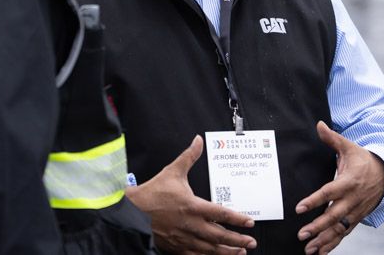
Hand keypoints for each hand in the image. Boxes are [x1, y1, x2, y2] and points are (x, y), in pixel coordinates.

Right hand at [125, 135, 256, 253]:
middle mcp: (191, 225)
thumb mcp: (172, 172)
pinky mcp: (176, 247)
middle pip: (220, 235)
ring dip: (227, 251)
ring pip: (210, 248)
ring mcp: (184, 238)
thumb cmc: (152, 193)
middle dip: (238, 240)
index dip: (238, 219)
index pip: (221, 214)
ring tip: (240, 252)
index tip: (250, 222)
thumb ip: (189, 157)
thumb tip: (198, 141)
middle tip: (251, 242)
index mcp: (193, 206)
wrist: (132, 211)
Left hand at [295, 122, 383, 253]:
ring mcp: (356, 211)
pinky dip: (333, 244)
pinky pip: (345, 234)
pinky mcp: (357, 218)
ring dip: (324, 240)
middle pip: (334, 216)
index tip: (299, 208)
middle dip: (318, 226)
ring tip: (308, 249)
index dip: (314, 200)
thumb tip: (318, 124)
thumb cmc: (363, 160)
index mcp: (348, 181)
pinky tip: (320, 253)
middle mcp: (352, 199)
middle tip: (301, 234)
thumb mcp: (349, 147)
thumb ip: (332, 138)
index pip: (329, 192)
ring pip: (339, 229)